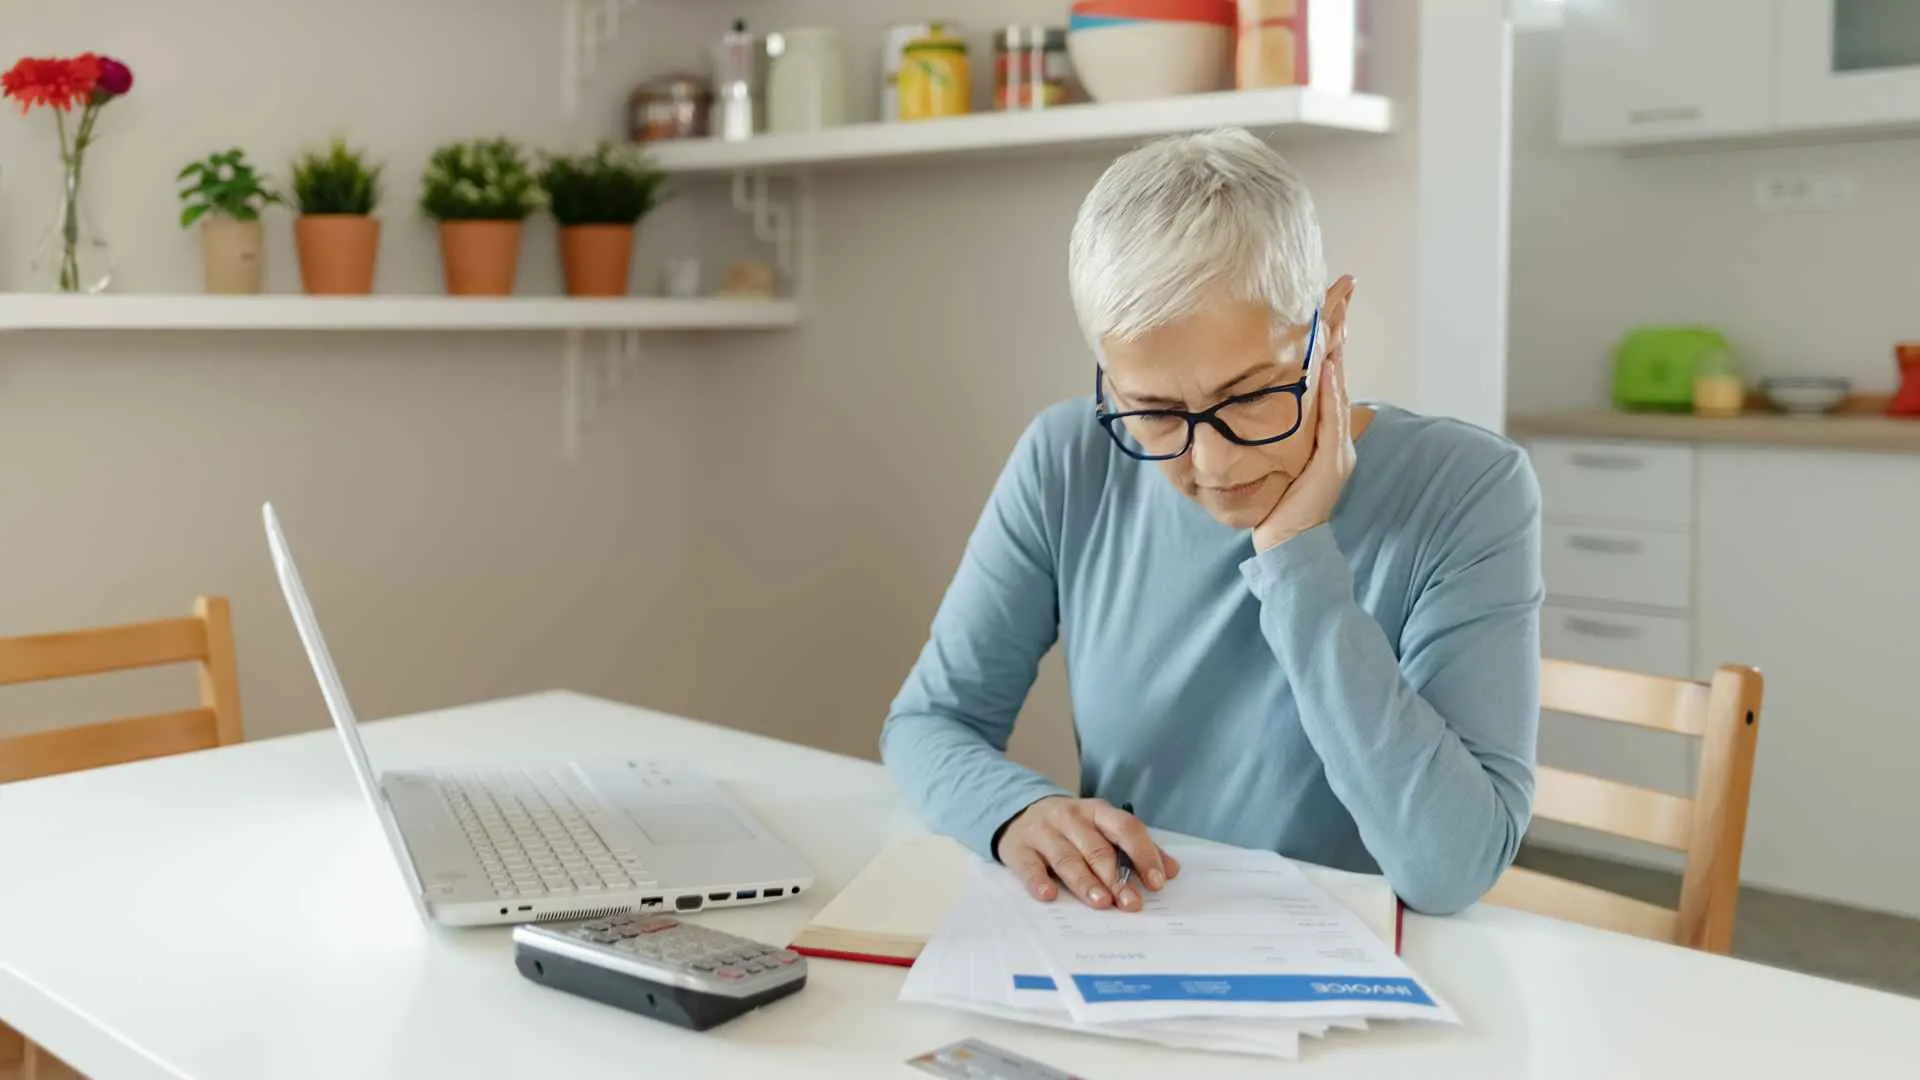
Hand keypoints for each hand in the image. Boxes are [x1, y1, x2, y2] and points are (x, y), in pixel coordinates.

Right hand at [995, 796, 1181, 911]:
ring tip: (1100, 902)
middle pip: (1096, 847)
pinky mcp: (1019, 849)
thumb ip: (1135, 847)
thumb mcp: (1101, 827)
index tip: (1157, 882)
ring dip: (1085, 881)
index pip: (1125, 828)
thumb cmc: (1070, 827)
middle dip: (1116, 876)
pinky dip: (1038, 881)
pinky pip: (1028, 866)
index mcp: (1096, 811)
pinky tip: (1049, 895)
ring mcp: (1043, 832)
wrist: (1017, 812)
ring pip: (1066, 857)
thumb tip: (1171, 870)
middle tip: (1130, 903)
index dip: (1143, 854)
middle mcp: (1070, 818)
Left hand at [1253, 276, 1356, 551]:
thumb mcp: (1265, 459)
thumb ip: (1263, 432)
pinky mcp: (1333, 462)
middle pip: (1338, 370)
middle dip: (1340, 330)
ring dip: (1337, 351)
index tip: (1327, 300)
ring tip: (1338, 316)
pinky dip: (1331, 393)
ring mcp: (1337, 446)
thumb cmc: (1276, 505)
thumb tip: (1242, 401)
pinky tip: (1326, 367)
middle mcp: (1334, 433)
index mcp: (1319, 429)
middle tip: (1343, 290)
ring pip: (1338, 388)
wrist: (1288, 544)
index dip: (1327, 337)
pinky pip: (1334, 421)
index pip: (1324, 372)